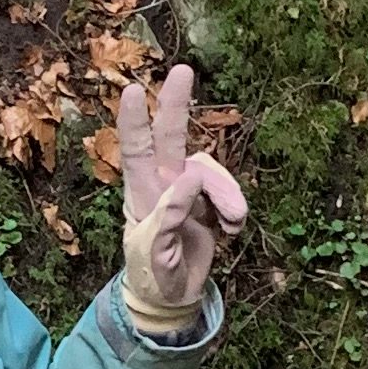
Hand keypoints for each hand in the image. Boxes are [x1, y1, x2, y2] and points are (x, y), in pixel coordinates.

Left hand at [115, 63, 245, 331]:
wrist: (172, 298)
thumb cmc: (152, 275)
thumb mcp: (155, 251)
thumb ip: (170, 215)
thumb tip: (189, 178)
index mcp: (141, 194)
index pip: (135, 151)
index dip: (134, 122)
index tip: (131, 91)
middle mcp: (164, 184)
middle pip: (170, 137)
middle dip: (176, 103)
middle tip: (183, 70)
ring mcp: (188, 191)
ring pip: (212, 171)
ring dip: (228, 194)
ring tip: (233, 223)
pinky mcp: (210, 203)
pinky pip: (229, 193)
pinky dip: (235, 210)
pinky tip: (231, 231)